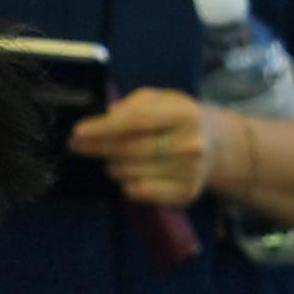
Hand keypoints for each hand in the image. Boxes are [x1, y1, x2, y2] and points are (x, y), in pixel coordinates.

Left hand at [70, 87, 222, 208]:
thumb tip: (108, 116)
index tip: (77, 132)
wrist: (216, 145)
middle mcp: (190, 144)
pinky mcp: (184, 194)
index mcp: (184, 113)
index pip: (136, 120)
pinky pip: (138, 192)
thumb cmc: (178, 119)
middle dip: (97, 148)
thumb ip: (135, 103)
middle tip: (78, 145)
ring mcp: (189, 172)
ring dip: (112, 166)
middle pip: (129, 150)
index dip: (103, 127)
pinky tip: (132, 174)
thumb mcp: (162, 99)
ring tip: (116, 157)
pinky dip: (126, 184)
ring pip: (129, 173)